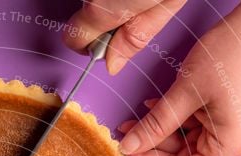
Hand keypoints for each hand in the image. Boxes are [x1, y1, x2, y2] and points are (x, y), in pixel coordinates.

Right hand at [64, 0, 187, 73]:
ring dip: (108, 0)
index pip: (73, 40)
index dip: (91, 44)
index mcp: (101, 8)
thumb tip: (113, 64)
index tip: (110, 40)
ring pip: (90, 0)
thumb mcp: (166, 3)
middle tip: (134, 7)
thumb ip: (136, 37)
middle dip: (104, 18)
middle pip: (83, 18)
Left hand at [117, 2, 240, 155]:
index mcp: (228, 146)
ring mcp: (233, 128)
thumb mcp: (186, 92)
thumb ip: (156, 124)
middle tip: (121, 147)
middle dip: (150, 155)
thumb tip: (129, 147)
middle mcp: (233, 143)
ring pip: (185, 143)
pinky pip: (195, 126)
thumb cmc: (236, 53)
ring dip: (157, 134)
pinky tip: (150, 109)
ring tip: (128, 126)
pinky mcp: (230, 113)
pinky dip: (173, 120)